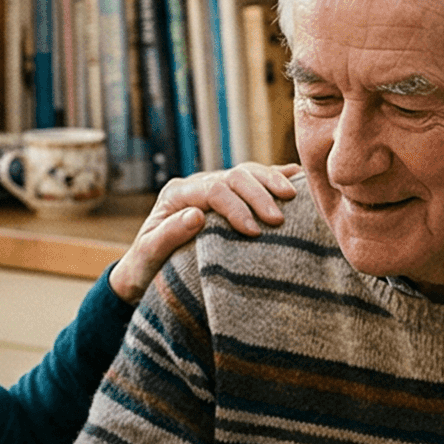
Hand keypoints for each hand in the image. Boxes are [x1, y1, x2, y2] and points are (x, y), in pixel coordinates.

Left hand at [107, 164, 297, 300]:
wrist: (145, 271)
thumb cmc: (146, 266)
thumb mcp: (149, 254)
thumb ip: (169, 234)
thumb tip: (196, 215)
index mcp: (177, 193)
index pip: (213, 190)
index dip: (236, 207)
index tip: (253, 231)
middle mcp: (197, 184)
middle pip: (234, 176)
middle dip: (259, 195)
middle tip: (278, 220)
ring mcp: (215, 186)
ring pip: (248, 172)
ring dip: (272, 181)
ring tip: (293, 197)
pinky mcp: (229, 196)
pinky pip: (255, 179)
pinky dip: (277, 176)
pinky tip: (298, 176)